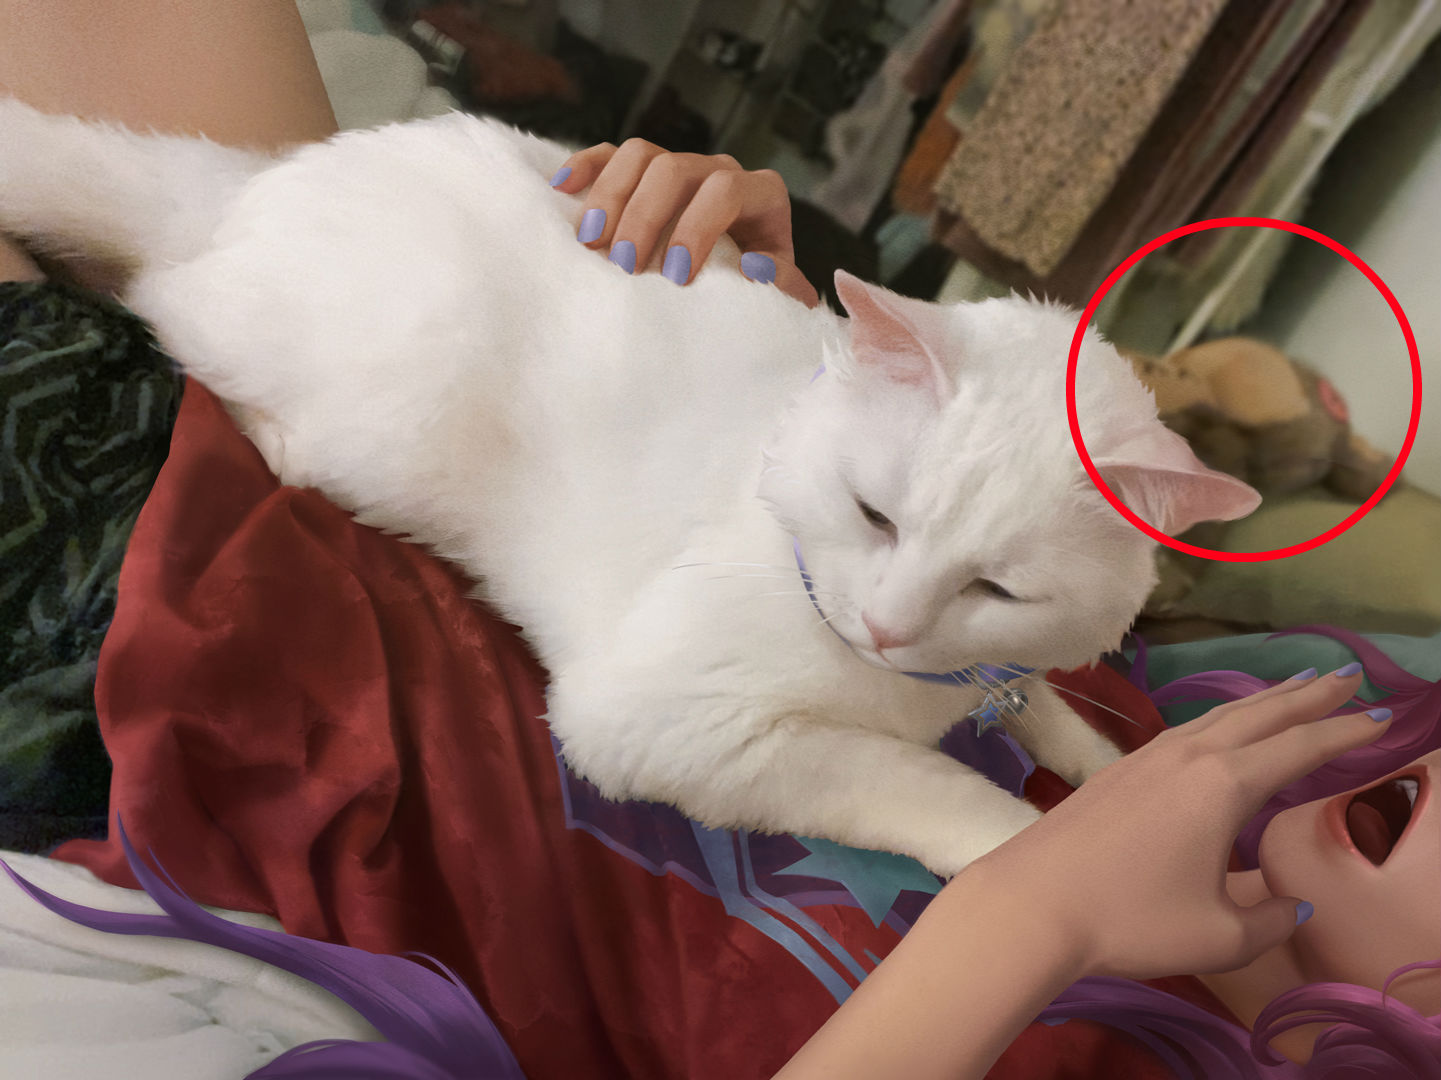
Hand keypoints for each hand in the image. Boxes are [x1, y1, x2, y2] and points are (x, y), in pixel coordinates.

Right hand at [551, 138, 820, 307]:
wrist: (744, 284)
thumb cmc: (758, 288)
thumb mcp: (778, 291)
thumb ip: (780, 286)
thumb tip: (753, 268)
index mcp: (760, 194)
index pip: (725, 191)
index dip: (697, 228)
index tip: (675, 275)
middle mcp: (719, 170)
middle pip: (674, 169)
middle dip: (645, 217)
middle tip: (622, 264)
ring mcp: (680, 166)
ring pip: (640, 154)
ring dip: (611, 195)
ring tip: (590, 241)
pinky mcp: (646, 173)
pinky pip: (612, 154)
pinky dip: (587, 166)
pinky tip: (562, 188)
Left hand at [969, 665, 1390, 980]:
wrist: (1032, 903)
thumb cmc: (1130, 919)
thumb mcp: (1219, 935)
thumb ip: (1269, 920)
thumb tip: (1291, 904)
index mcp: (1223, 785)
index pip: (1299, 747)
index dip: (1345, 732)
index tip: (1382, 716)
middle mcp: (1189, 757)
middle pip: (1262, 714)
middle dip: (1311, 694)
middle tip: (1351, 674)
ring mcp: (1148, 758)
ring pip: (1221, 716)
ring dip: (1264, 700)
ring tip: (1297, 686)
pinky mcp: (1118, 771)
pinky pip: (1188, 729)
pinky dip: (1223, 718)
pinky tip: (1222, 729)